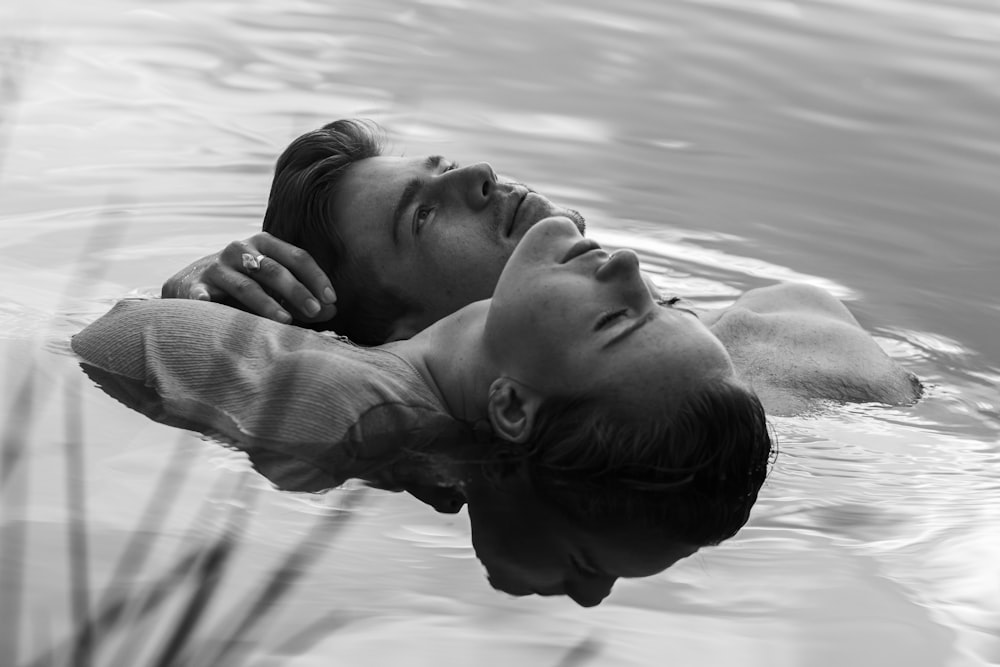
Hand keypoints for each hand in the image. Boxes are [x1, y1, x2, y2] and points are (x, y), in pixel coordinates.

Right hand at [160, 233, 336, 323]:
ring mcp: (216, 267)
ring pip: (246, 286)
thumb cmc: (244, 286)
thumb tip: (332, 311)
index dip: (316, 277)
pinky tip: (210, 305)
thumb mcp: (274, 289)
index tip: (331, 299)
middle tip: (314, 311)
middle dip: (297, 291)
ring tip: (285, 321)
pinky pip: (203, 295)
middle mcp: (239, 250)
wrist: (191, 284)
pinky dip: (206, 300)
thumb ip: (301, 299)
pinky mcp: (194, 286)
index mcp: (264, 244)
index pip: (296, 257)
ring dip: (267, 304)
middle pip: (274, 270)